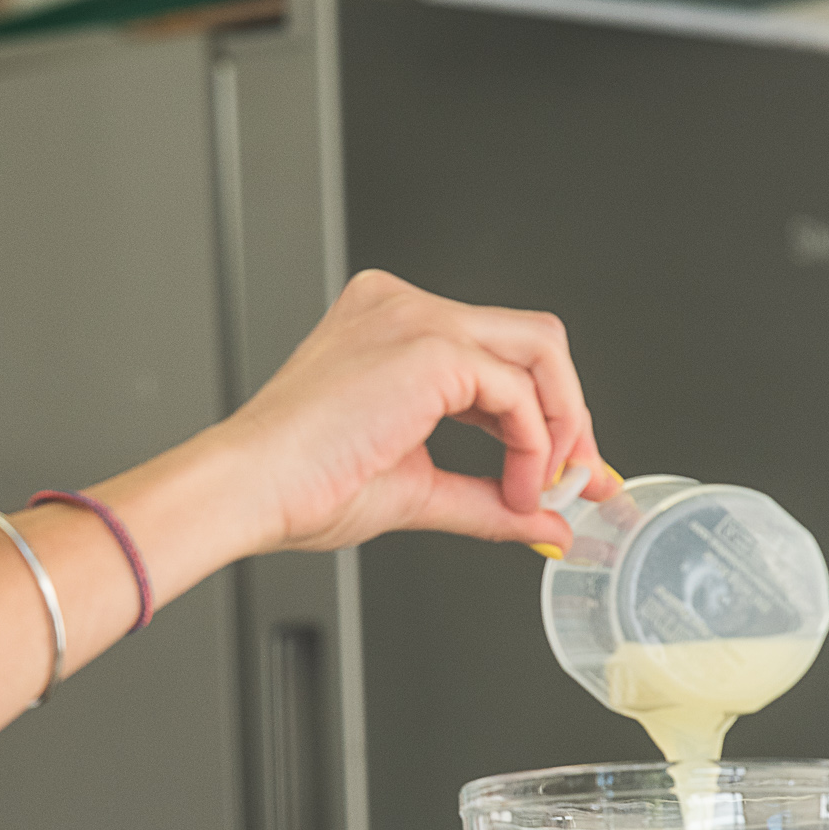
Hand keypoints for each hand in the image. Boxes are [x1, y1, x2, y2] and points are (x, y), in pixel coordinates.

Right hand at [208, 270, 606, 556]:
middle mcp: (405, 306)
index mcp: (392, 324)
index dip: (546, 414)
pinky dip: (533, 445)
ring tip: (537, 490)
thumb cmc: (300, 485)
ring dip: (560, 429)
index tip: (567, 470)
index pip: (499, 352)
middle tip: (578, 479)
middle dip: (571, 414)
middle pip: (534, 339)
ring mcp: (418, 318)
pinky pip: (519, 392)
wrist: (250, 489)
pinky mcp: (430, 348)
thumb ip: (486, 499)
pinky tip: (515, 489)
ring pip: (542, 351)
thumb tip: (546, 523)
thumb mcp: (416, 489)